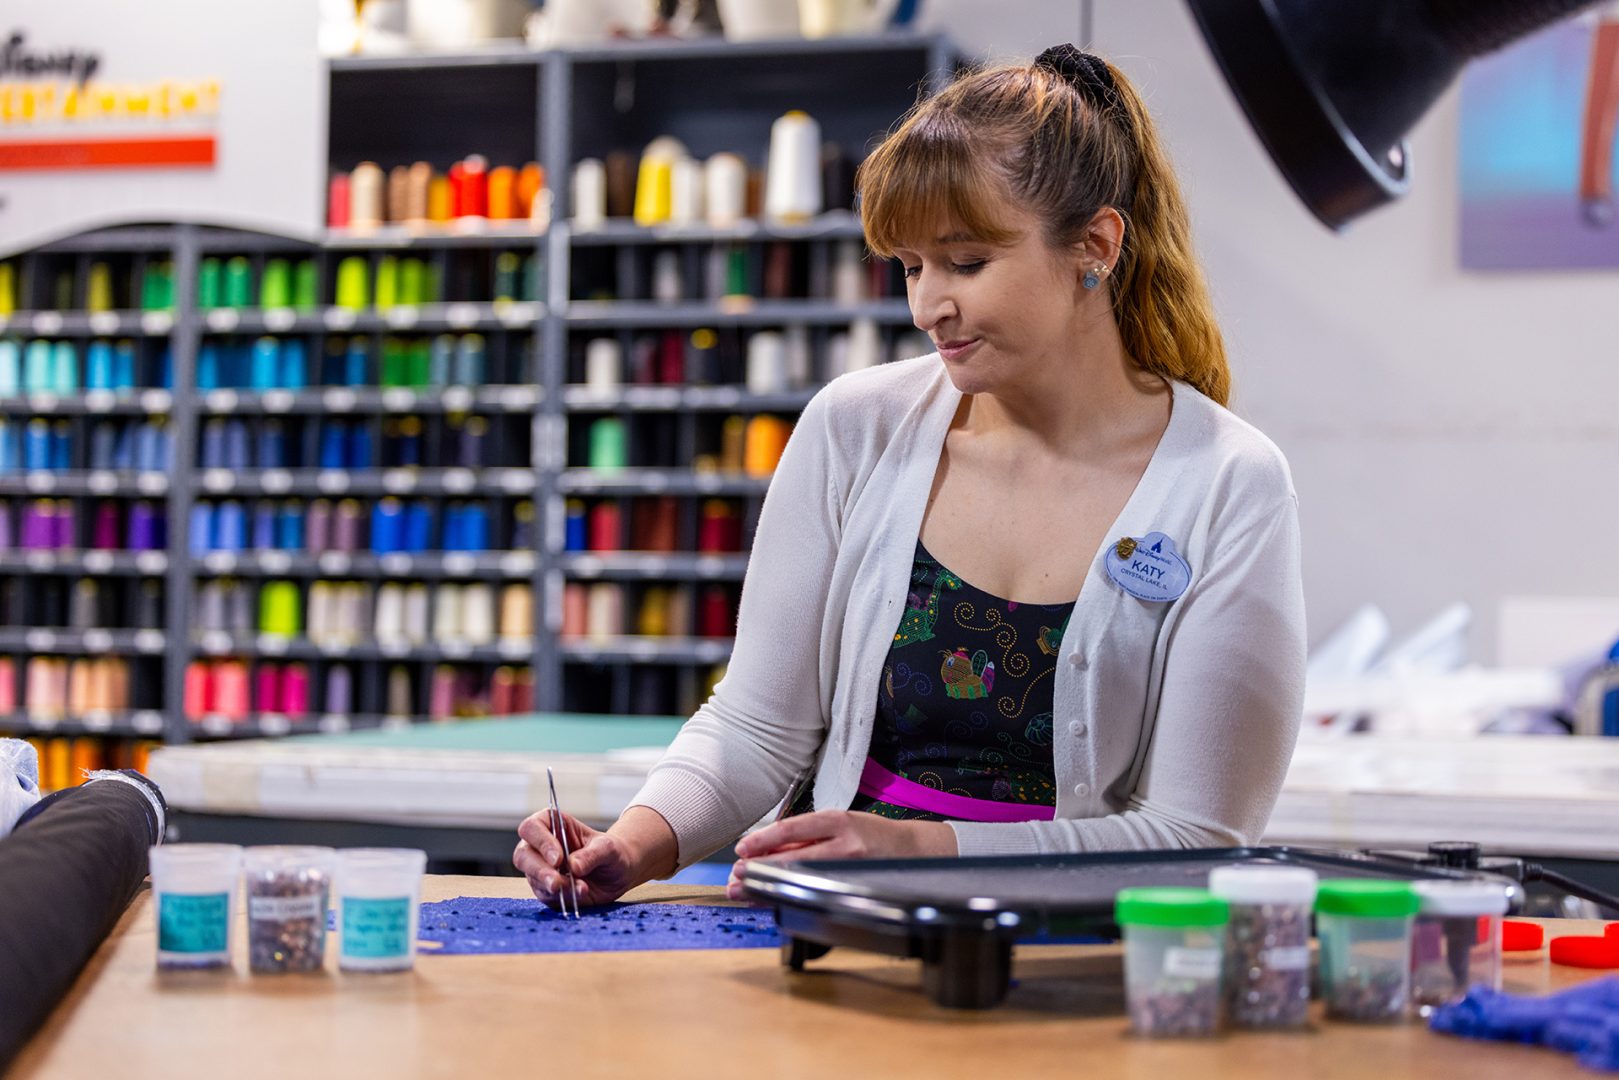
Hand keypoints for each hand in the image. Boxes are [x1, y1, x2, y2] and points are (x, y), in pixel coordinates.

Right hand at [513, 810, 640, 909]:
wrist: (619, 873)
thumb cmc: (610, 851)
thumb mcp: (608, 848)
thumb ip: (591, 855)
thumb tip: (572, 867)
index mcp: (553, 825)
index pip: (531, 827)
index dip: (541, 842)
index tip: (558, 858)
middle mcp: (541, 847)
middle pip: (522, 855)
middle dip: (539, 870)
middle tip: (557, 882)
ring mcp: (542, 869)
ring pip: (532, 878)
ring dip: (554, 887)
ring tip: (580, 888)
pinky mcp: (547, 890)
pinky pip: (546, 896)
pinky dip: (563, 898)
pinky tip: (580, 894)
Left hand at [725, 810, 956, 899]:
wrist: (912, 849)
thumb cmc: (872, 833)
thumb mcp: (841, 822)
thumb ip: (809, 834)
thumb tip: (768, 848)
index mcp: (838, 820)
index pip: (793, 829)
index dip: (763, 839)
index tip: (742, 848)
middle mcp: (844, 844)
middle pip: (793, 858)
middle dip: (760, 868)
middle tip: (736, 875)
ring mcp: (850, 868)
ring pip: (801, 878)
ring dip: (769, 885)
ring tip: (745, 890)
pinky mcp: (854, 886)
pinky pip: (816, 891)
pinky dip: (791, 894)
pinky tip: (774, 898)